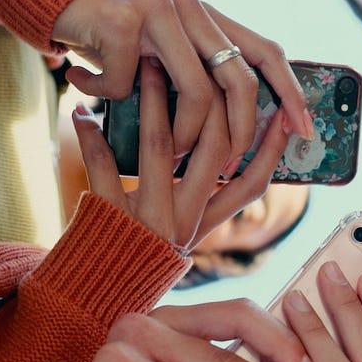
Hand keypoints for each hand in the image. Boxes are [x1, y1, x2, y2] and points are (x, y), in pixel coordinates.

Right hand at [56, 0, 312, 166]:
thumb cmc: (108, 33)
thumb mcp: (160, 51)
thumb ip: (194, 73)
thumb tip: (236, 133)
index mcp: (209, 17)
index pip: (266, 52)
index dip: (291, 92)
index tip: (305, 130)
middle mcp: (192, 9)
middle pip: (238, 80)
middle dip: (239, 133)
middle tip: (223, 167)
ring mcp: (159, 11)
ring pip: (192, 91)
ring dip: (177, 134)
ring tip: (157, 147)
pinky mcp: (122, 22)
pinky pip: (126, 85)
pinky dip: (104, 95)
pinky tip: (82, 83)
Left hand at [70, 60, 293, 251]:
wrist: (94, 297)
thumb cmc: (141, 254)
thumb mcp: (182, 230)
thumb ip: (205, 195)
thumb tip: (228, 142)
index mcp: (206, 226)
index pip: (252, 184)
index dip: (270, 148)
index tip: (280, 111)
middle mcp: (184, 225)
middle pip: (211, 153)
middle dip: (208, 102)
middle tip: (197, 63)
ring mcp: (147, 223)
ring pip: (159, 150)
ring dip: (153, 103)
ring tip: (147, 69)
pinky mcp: (108, 220)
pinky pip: (101, 171)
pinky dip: (92, 139)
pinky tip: (81, 114)